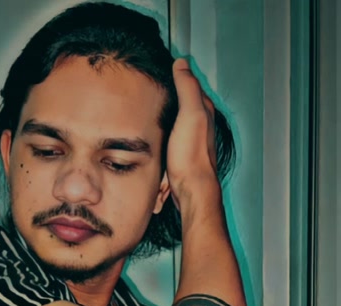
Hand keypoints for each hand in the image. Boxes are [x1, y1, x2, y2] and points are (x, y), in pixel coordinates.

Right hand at [166, 58, 218, 209]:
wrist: (191, 189)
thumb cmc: (191, 155)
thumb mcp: (190, 115)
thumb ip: (188, 88)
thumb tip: (181, 63)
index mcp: (204, 109)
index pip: (191, 83)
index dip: (178, 73)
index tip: (165, 65)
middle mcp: (201, 122)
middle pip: (186, 100)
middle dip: (173, 90)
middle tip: (156, 81)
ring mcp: (192, 138)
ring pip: (180, 117)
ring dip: (169, 109)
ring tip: (154, 101)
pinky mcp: (182, 151)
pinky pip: (174, 132)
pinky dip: (166, 126)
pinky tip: (157, 128)